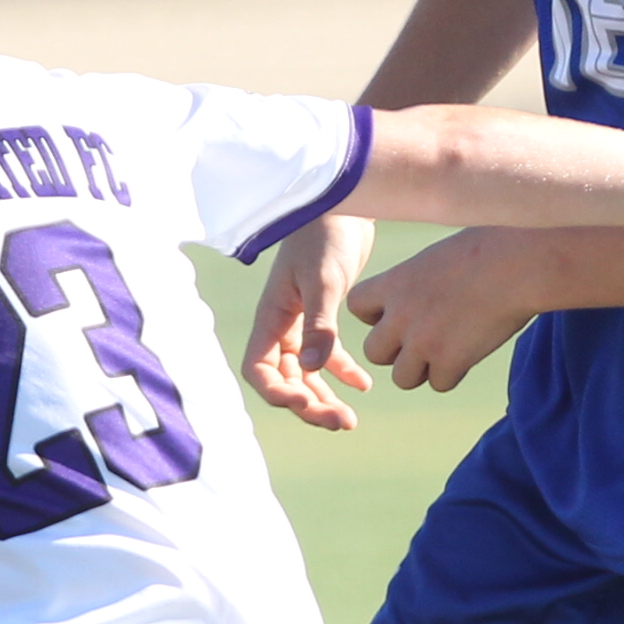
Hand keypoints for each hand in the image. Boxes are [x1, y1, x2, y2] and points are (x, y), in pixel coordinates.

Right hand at [241, 214, 376, 433]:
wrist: (346, 201)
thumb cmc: (326, 233)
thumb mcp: (322, 280)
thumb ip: (318, 325)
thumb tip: (311, 370)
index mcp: (271, 316)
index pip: (258, 371)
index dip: (278, 394)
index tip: (307, 403)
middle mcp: (281, 324)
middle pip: (285, 380)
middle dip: (309, 406)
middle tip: (342, 423)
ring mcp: (301, 321)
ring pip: (306, 374)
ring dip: (324, 397)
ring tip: (351, 419)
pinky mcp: (323, 314)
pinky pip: (327, 355)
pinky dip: (343, 372)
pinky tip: (365, 384)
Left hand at [348, 231, 542, 394]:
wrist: (518, 263)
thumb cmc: (488, 246)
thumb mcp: (438, 256)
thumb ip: (419, 281)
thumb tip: (423, 294)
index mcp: (395, 283)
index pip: (357, 306)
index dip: (377, 314)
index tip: (402, 310)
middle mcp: (401, 315)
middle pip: (374, 352)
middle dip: (397, 351)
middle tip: (427, 338)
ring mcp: (423, 342)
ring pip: (402, 378)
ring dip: (424, 369)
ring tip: (450, 348)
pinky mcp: (450, 361)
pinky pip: (439, 384)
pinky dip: (455, 374)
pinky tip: (472, 351)